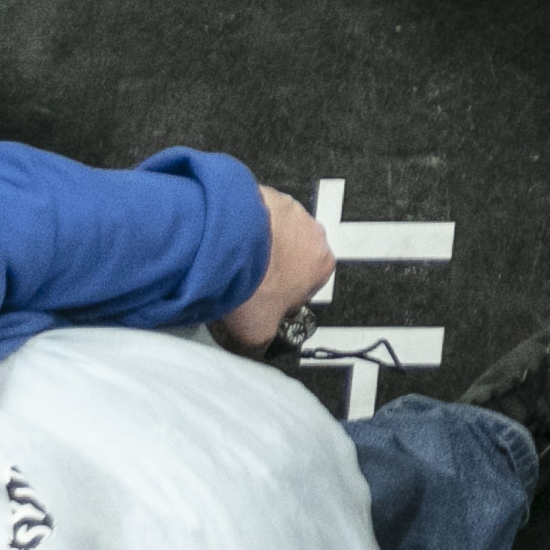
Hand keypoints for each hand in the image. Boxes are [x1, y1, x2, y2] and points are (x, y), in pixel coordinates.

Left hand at [222, 183, 331, 350]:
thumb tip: (255, 354)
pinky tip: (226, 242)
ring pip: (277, 234)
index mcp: (323, 265)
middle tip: (244, 282)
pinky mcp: (270, 195)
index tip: (261, 302)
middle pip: (294, 256)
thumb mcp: (257, 330)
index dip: (282, 297)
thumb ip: (262, 344)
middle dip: (272, 268)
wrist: (229, 246)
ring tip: (232, 261)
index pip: (307, 286)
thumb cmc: (252, 282)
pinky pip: (259, 213)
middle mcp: (315, 235)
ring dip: (259, 245)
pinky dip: (245, 225)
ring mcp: (294, 211)